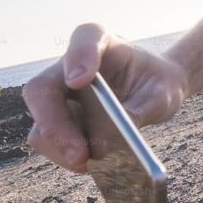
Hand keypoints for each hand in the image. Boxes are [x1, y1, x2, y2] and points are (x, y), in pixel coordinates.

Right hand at [23, 23, 188, 173]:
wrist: (159, 89)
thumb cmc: (158, 84)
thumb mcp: (162, 94)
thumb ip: (138, 111)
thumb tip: (105, 142)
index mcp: (102, 41)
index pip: (85, 38)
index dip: (79, 58)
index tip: (80, 81)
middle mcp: (72, 65)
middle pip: (43, 90)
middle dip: (56, 126)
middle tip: (80, 154)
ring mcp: (60, 94)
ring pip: (41, 123)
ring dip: (59, 148)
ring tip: (87, 164)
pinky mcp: (60, 120)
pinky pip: (50, 142)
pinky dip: (65, 156)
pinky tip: (89, 164)